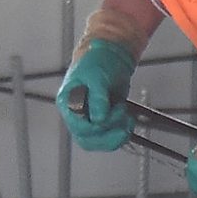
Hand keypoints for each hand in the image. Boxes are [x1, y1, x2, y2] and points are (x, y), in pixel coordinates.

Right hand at [58, 38, 136, 152]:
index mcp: (68, 102)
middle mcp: (76, 114)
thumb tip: (99, 118)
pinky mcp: (103, 121)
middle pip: (87, 139)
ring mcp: (90, 119)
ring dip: (116, 135)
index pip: (77, 125)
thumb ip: (97, 98)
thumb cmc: (98, 61)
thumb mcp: (96, 76)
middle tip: (122, 122)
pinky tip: (128, 121)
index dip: (94, 126)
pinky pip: (110, 137)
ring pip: (99, 141)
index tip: (107, 116)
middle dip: (107, 135)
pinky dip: (122, 132)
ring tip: (127, 118)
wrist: (110, 56)